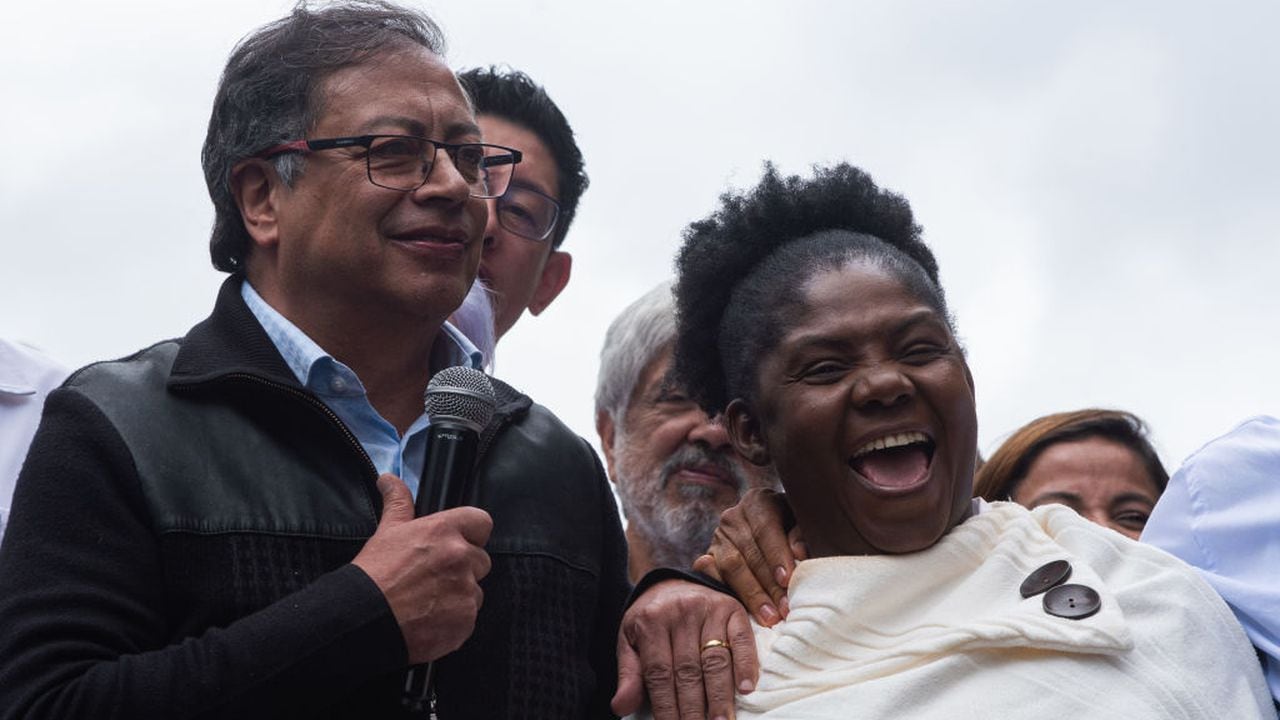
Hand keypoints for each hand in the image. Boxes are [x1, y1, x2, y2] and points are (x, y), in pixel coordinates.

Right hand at [352, 473, 492, 663]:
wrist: (363, 619)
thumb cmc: (374, 575)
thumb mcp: (386, 532)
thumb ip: (398, 502)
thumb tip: (389, 479)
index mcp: (444, 531)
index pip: (482, 523)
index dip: (471, 533)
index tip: (458, 542)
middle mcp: (460, 557)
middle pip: (481, 560)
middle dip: (463, 568)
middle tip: (434, 577)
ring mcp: (465, 590)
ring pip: (475, 591)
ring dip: (459, 596)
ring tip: (429, 600)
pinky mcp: (465, 620)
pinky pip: (469, 618)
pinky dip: (454, 620)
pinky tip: (430, 619)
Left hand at [612, 580, 757, 719]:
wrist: (673, 579)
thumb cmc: (651, 618)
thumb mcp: (630, 639)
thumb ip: (629, 674)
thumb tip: (621, 708)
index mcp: (651, 622)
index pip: (659, 673)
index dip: (665, 706)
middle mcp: (681, 613)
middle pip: (688, 670)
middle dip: (693, 708)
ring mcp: (709, 608)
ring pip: (716, 659)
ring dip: (720, 695)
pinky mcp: (733, 607)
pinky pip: (742, 639)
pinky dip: (746, 664)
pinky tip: (745, 689)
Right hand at [692, 488, 806, 626]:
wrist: (772, 529)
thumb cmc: (794, 528)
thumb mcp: (802, 524)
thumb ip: (803, 534)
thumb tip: (799, 553)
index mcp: (758, 501)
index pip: (765, 529)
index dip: (777, 555)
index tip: (788, 579)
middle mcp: (733, 516)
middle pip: (749, 553)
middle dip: (769, 585)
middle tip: (785, 609)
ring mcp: (718, 537)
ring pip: (731, 568)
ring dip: (751, 595)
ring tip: (770, 616)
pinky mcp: (707, 556)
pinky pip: (711, 577)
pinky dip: (728, 594)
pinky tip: (743, 612)